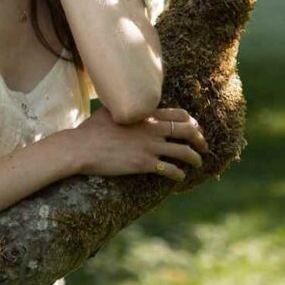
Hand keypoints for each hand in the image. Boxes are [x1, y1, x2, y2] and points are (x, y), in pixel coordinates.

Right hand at [65, 105, 207, 180]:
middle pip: (187, 131)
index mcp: (145, 115)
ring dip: (195, 159)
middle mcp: (152, 129)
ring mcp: (149, 146)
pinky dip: (179, 174)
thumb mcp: (108, 112)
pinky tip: (180, 178)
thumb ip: (122, 109)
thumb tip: (122, 106)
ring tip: (198, 163)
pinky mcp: (144, 163)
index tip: (195, 129)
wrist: (81, 147)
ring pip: (184, 152)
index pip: (179, 114)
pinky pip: (171, 170)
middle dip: (200, 139)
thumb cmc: (90, 130)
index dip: (191, 122)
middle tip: (203, 147)